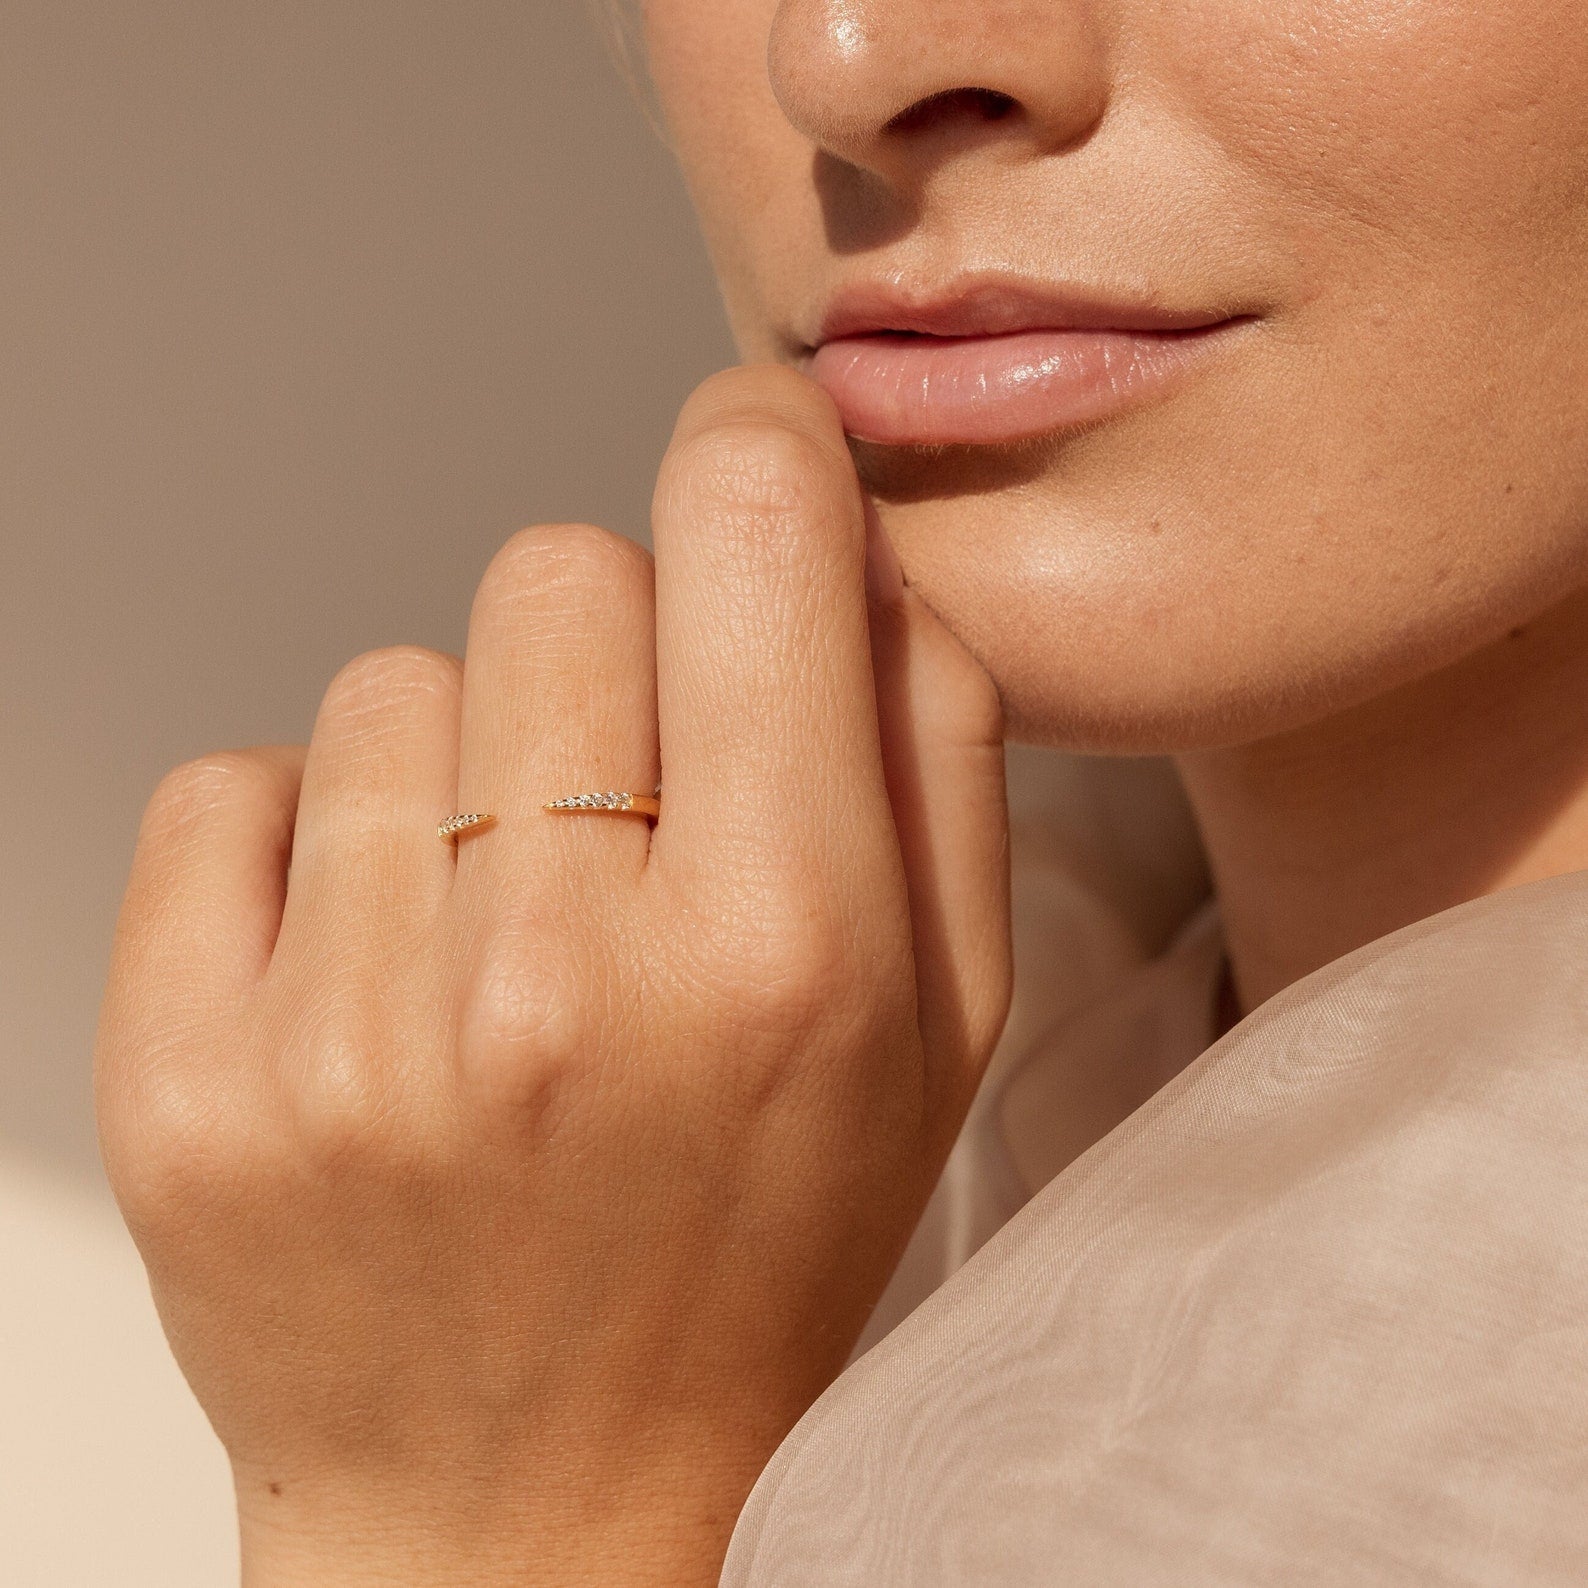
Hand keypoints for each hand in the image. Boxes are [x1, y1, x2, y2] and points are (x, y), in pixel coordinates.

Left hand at [94, 366, 1011, 1585]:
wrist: (541, 1505)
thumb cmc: (760, 1247)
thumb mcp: (946, 1018)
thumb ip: (932, 744)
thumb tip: (847, 536)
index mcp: (782, 949)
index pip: (745, 530)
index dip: (752, 454)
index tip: (747, 474)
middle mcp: (561, 980)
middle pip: (553, 571)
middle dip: (608, 647)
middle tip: (627, 809)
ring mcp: (349, 1032)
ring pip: (390, 680)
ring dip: (462, 768)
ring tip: (505, 936)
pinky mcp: (186, 1079)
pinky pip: (231, 789)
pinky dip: (309, 848)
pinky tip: (383, 978)